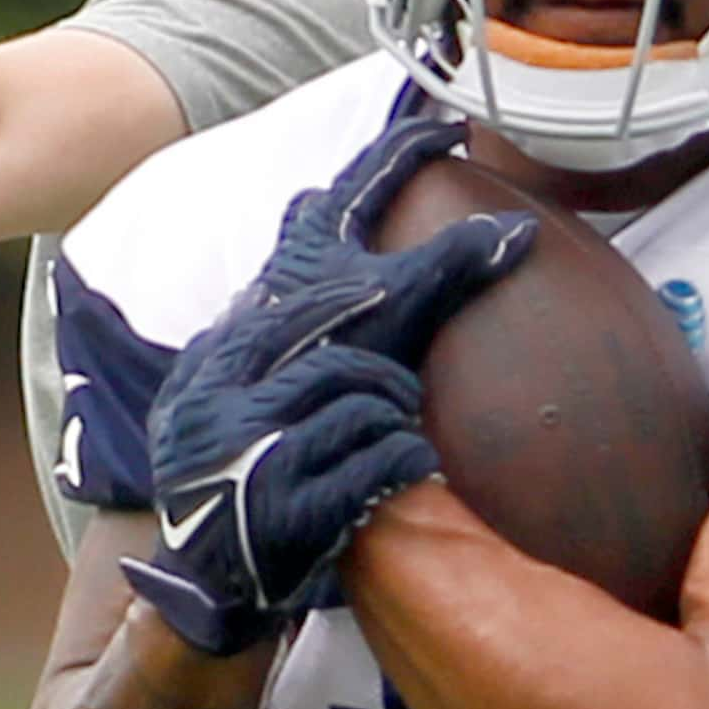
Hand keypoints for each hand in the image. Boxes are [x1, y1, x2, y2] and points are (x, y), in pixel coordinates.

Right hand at [121, 122, 535, 653]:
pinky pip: (380, 461)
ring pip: (377, 389)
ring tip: (369, 456)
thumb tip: (350, 228)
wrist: (198, 579)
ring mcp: (255, 427)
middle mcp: (243, 362)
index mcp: (248, 328)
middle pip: (365, 298)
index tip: (446, 129)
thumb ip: (311, 321)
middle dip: (438, 275)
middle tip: (510, 241)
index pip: (316, 227)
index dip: (382, 175)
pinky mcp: (281, 491)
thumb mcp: (261, 381)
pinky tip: (381, 495)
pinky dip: (394, 475)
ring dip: (392, 423)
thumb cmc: (254, 471)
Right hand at [125, 284, 443, 654]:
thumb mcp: (185, 420)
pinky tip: (413, 463)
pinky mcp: (295, 518)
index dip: (332, 303)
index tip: (377, 291)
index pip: (274, 327)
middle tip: (406, 393)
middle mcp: (226, 427)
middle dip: (382, 375)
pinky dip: (405, 457)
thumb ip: (217, 361)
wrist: (200, 591)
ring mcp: (261, 472)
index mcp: (201, 395)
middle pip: (329, 367)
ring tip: (406, 434)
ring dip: (396, 420)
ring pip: (358, 412)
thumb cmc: (208, 491)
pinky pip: (373, 466)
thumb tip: (258, 294)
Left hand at [247, 118, 536, 368]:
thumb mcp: (400, 298)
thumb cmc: (317, 344)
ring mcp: (284, 279)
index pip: (381, 158)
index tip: (458, 130)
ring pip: (324, 233)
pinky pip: (321, 275)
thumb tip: (517, 225)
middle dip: (381, 180)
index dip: (424, 138)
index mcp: (326, 221)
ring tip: (391, 236)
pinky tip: (357, 299)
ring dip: (359, 226)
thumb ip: (456, 259)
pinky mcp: (280, 317)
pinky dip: (348, 271)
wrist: (252, 414)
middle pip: (344, 191)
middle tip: (420, 178)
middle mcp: (298, 241)